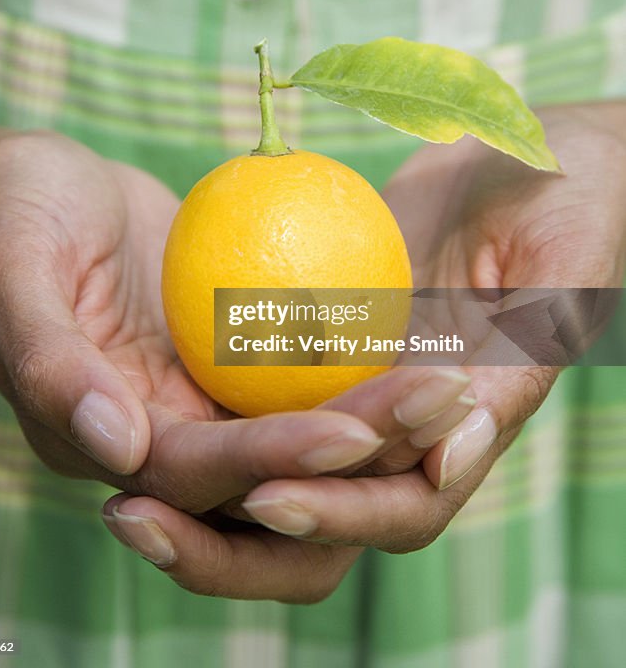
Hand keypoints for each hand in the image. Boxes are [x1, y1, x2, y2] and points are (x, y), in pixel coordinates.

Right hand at [0, 129, 470, 530]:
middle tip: (439, 397)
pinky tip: (423, 333)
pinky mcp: (236, 358)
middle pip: (270, 475)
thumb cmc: (16, 214)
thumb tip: (116, 446)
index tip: (353, 431)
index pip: (199, 472)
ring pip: (302, 434)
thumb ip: (50, 359)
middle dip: (356, 454)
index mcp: (102, 438)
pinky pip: (305, 373)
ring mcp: (205, 399)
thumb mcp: (14, 268)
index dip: (275, 461)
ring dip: (378, 417)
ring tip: (452, 376)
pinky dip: (361, 365)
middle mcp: (162, 436)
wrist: (42, 185)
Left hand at [101, 103, 625, 600]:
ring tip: (115, 477)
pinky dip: (215, 390)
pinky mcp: (328, 333)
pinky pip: (267, 371)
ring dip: (206, 480)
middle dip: (236, 537)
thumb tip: (448, 457)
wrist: (537, 155)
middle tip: (140, 519)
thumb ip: (521, 366)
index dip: (339, 512)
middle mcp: (410, 424)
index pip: (401, 504)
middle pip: (322, 509)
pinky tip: (144, 378)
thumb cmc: (576, 207)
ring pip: (282, 455)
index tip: (267, 493)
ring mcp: (363, 380)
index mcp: (471, 428)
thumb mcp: (563, 277)